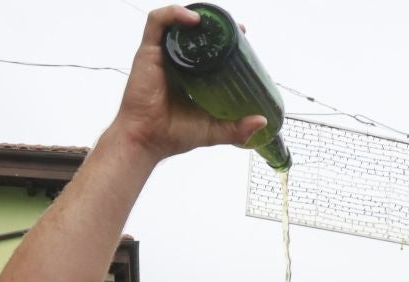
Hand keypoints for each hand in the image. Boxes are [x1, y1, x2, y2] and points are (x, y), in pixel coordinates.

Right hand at [111, 7, 266, 161]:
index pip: (207, 49)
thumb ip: (237, 128)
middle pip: (194, 32)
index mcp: (190, 76)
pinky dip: (173, 14)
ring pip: (177, 22)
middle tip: (234, 29)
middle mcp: (175, 62)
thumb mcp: (213, 130)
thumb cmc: (172, 135)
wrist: (147, 140)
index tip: (242, 37)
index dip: (224, 40)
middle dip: (214, 25)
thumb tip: (262, 121)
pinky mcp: (147, 52)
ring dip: (196, 15)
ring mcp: (161, 55)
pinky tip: (193, 19)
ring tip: (214, 21)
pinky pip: (157, 22)